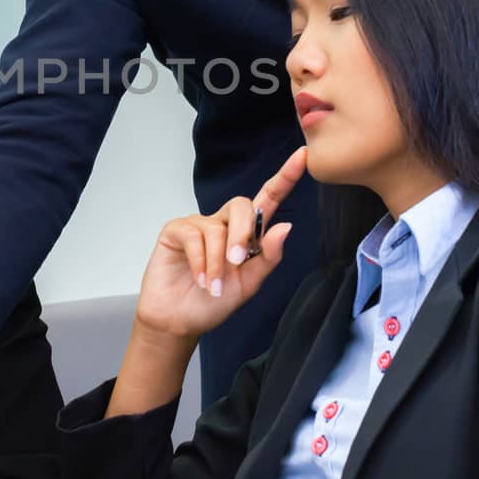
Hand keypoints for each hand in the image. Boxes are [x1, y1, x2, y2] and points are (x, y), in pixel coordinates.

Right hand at [134, 147, 305, 341]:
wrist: (179, 321)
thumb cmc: (213, 303)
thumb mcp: (249, 284)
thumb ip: (268, 257)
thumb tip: (285, 227)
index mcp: (246, 235)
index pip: (268, 199)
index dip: (285, 178)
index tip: (303, 157)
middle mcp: (223, 224)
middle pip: (243, 205)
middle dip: (244, 233)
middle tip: (237, 262)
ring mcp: (198, 226)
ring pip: (217, 228)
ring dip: (217, 262)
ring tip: (212, 285)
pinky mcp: (175, 231)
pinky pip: (193, 236)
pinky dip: (200, 261)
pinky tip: (199, 278)